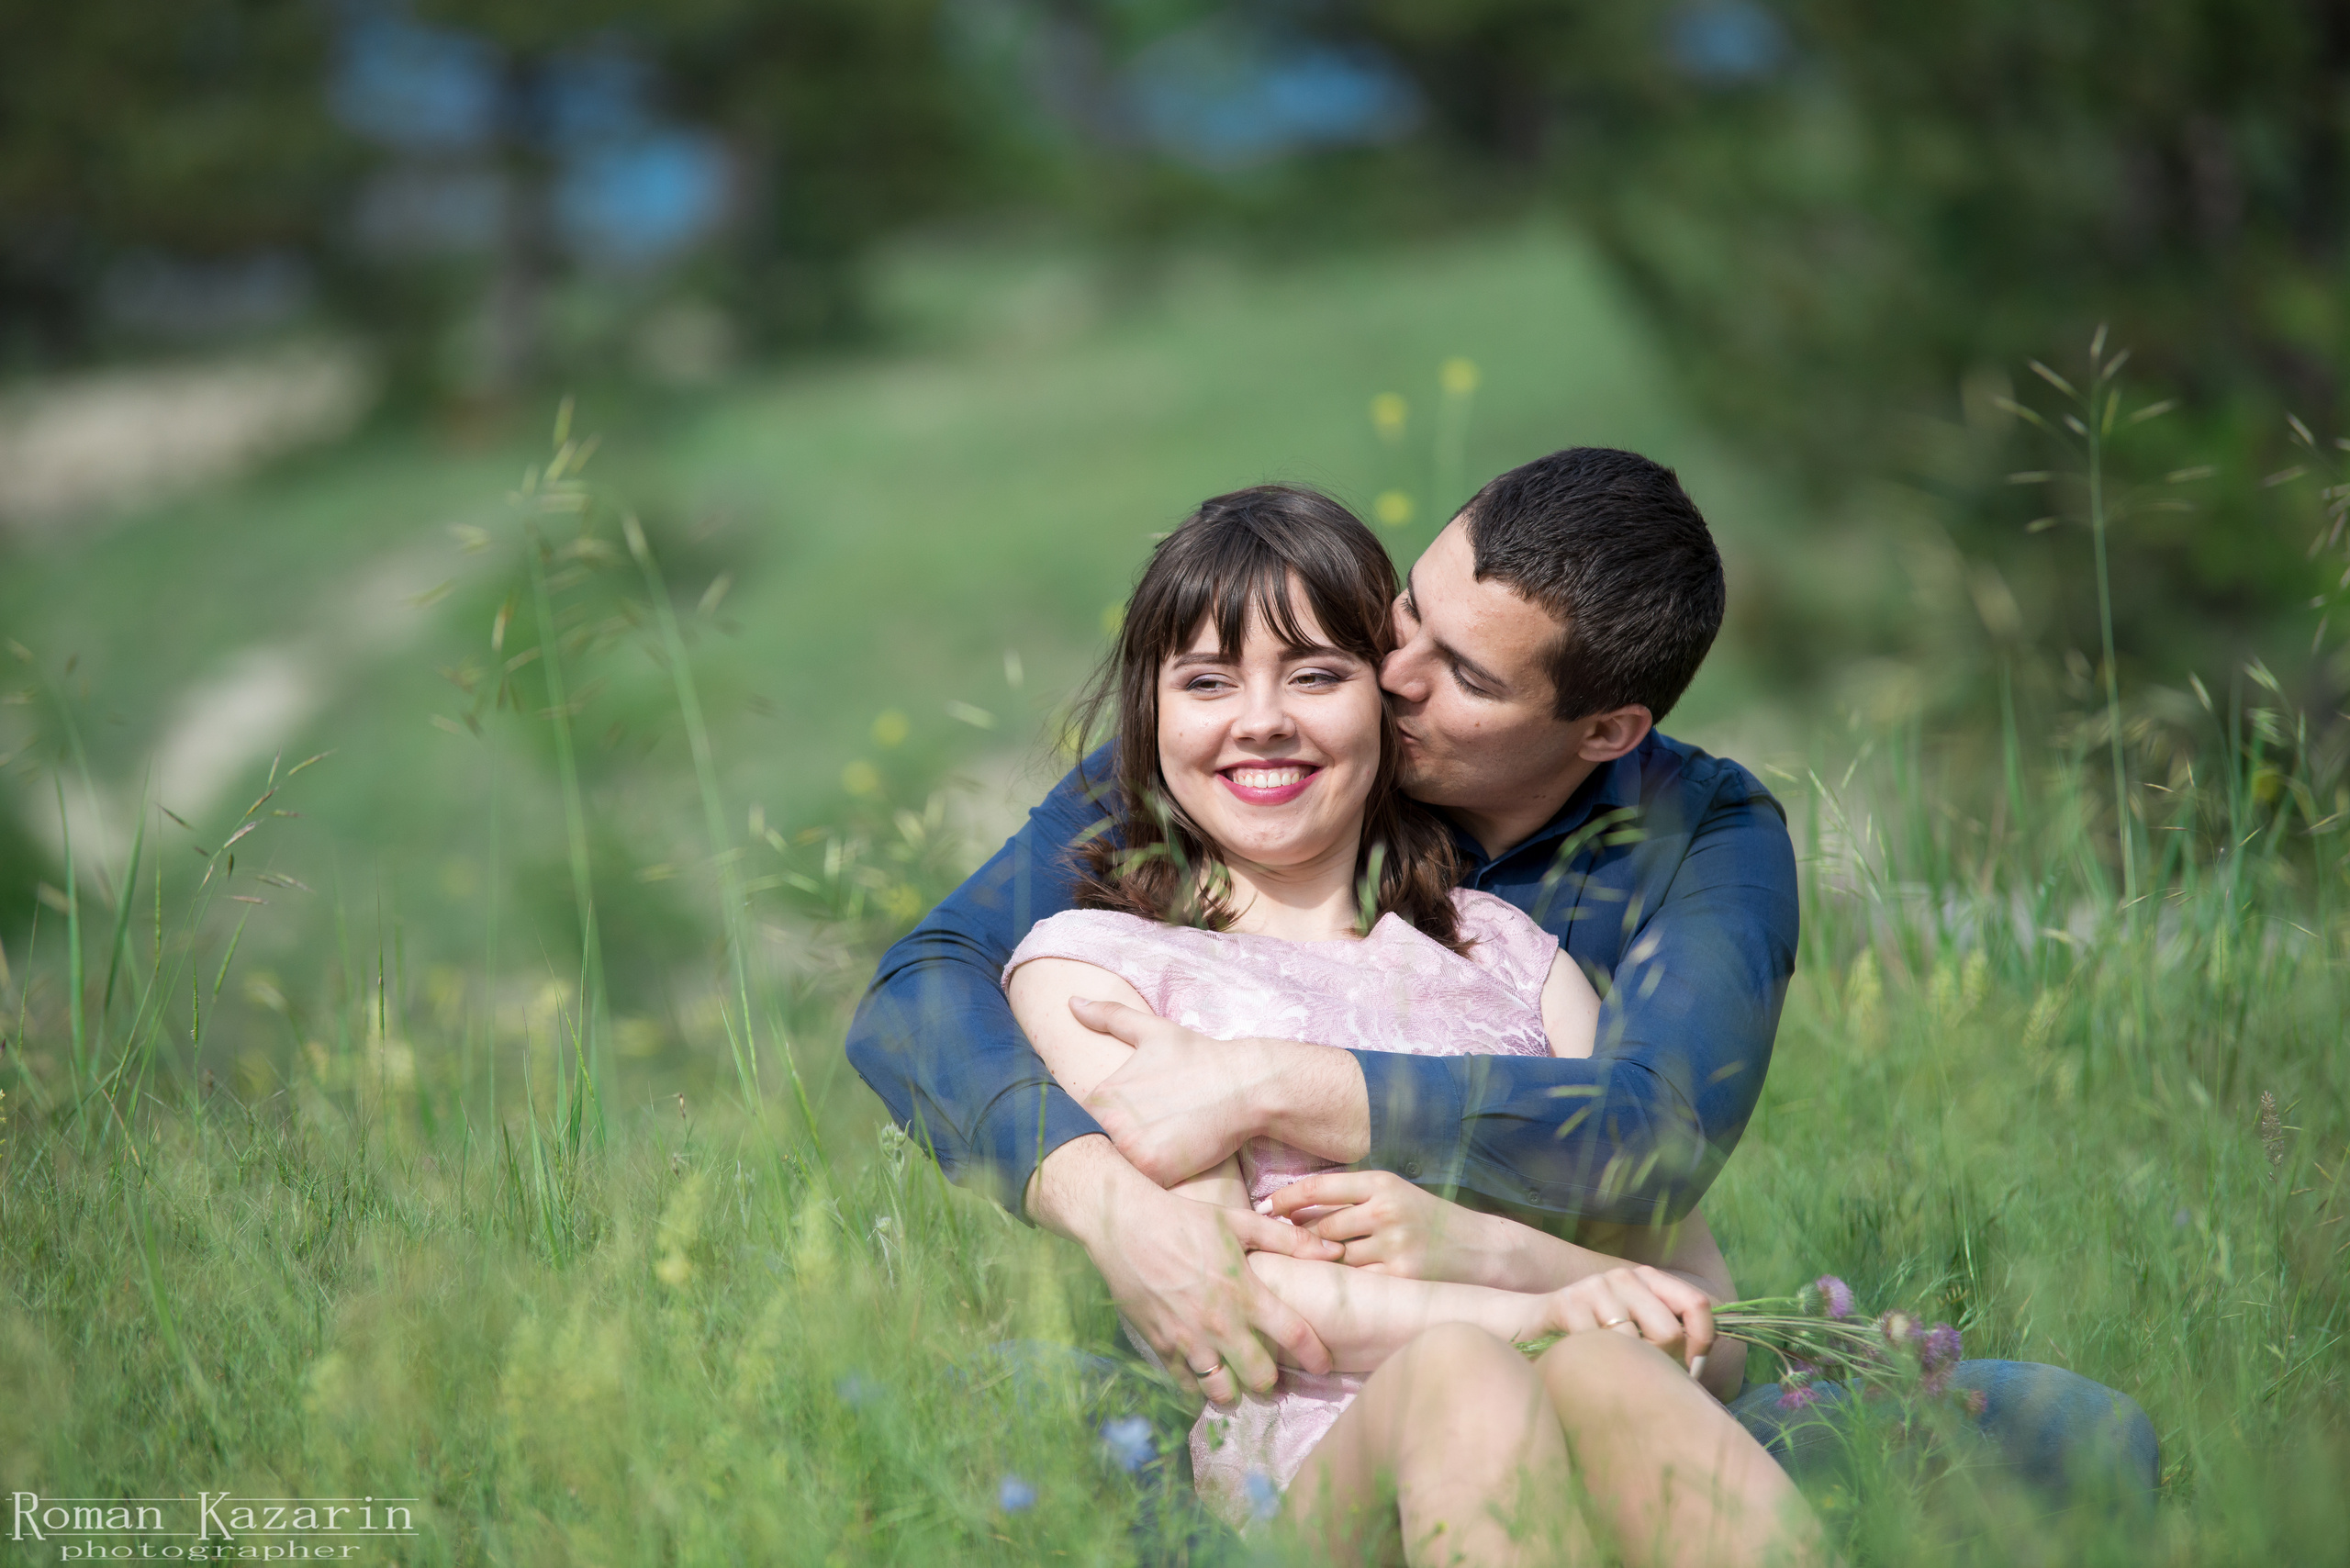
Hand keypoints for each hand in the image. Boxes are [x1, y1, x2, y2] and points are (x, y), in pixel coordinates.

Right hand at [1029, 1135, 1336, 1404]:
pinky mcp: (1160, 1345)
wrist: (1123, 1223)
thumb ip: (1288, 1240)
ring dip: (1235, 1391)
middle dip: (1271, 1382)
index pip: (1295, 1337)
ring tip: (1237, 1382)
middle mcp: (1220, 1323)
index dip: (1316, 1356)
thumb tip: (1333, 1251)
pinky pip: (1186, 1384)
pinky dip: (1199, 1386)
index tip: (1323, 1364)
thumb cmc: (1184, 1219)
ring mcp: (1187, 1339)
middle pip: (1260, 1379)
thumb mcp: (1238, 1221)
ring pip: (1222, 1392)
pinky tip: (1204, 1373)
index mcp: (1245, 1292)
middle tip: (1271, 1375)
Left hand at [1069, 998, 1261, 1184]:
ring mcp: (1131, 1150)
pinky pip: (1142, 1187)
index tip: (1123, 1127)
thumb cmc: (1199, 1058)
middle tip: (1143, 1144)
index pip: (1080, 1124)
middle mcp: (1110, 1124)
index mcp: (1101, 1095)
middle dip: (1113, 1150)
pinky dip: (1151, 1182)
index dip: (1098, 1128)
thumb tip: (1071, 1001)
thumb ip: (1108, 1016)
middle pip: (1098, 1150)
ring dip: (1129, 1169)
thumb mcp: (1152, 1032)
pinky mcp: (1156, 1171)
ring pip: (1118, 1170)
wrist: (1245, 1086)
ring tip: (1157, 1156)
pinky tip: (1169, 1165)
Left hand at [1262, 1169, 1499, 1283]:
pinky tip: (1332, 1287)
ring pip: (1334, 1256)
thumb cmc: (1428, 1220)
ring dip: (1317, 1263)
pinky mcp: (1400, 1276)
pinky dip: (1341, 1284)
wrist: (1481, 1249)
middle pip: (1320, 1226)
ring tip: (1300, 1268)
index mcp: (1381, 1183)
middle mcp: (1385, 1210)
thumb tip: (1295, 1209)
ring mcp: (1393, 1245)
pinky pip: (1355, 1281)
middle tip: (1275, 1246)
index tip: (1265, 1208)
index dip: (1286, 1198)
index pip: (1319, 1186)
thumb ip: (1352, 1197)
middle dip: (1297, 1238)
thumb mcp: (1394, 1193)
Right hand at [1543, 1264, 1716, 1368]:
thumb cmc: (1592, 1339)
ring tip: (1613, 1376)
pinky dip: (1597, 1368)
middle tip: (1645, 1382)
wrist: (1528, 1325)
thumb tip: (1707, 1370)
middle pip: (1669, 1332)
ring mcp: (1594, 1287)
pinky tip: (1586, 1369)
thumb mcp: (1634, 1330)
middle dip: (1663, 1367)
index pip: (1698, 1304)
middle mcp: (1624, 1276)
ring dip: (1627, 1371)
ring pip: (1634, 1344)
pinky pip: (1600, 1348)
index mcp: (1648, 1278)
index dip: (1703, 1343)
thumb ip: (1667, 1337)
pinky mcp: (1567, 1303)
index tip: (1691, 1373)